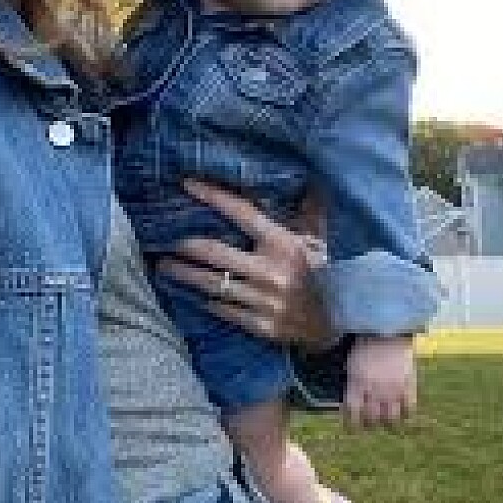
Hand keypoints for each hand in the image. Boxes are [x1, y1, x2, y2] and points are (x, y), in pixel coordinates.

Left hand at [153, 179, 332, 348]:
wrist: (341, 325)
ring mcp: (264, 301)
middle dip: (183, 243)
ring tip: (162, 266)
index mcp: (285, 244)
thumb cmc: (327, 272)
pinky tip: (187, 292)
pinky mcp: (260, 326)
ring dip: (182, 273)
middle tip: (160, 235)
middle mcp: (271, 271)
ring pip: (211, 283)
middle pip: (213, 251)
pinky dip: (202, 299)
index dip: (213, 196)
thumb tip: (309, 176)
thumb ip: (308, 208)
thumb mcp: (319, 238)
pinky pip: (222, 309)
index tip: (186, 184)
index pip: (242, 213)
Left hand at [344, 334, 416, 428]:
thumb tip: (346, 389)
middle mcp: (374, 391)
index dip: (351, 422)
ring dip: (387, 420)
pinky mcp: (409, 387)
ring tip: (387, 419)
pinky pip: (409, 409)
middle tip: (370, 420)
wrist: (389, 328)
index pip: (352, 412)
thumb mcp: (350, 356)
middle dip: (370, 421)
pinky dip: (406, 413)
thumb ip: (350, 375)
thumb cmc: (365, 339)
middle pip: (372, 418)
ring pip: (391, 418)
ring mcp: (393, 391)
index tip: (351, 426)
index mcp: (356, 383)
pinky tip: (404, 412)